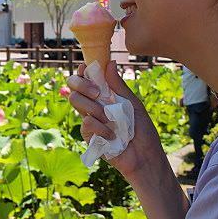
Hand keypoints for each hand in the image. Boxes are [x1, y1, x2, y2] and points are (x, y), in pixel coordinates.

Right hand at [66, 61, 164, 179]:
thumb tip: (109, 62)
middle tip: (97, 93)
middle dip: (82, 85)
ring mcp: (89, 119)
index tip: (86, 68)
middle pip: (73, 86)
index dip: (82, 71)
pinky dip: (100, 127)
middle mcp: (93, 104)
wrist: (144, 156)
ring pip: (75, 101)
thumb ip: (118, 85)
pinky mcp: (87, 135)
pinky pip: (85, 122)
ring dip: (94, 108)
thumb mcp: (132, 104)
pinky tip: (111, 135)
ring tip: (110, 119)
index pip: (85, 77)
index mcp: (104, 95)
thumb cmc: (142, 130)